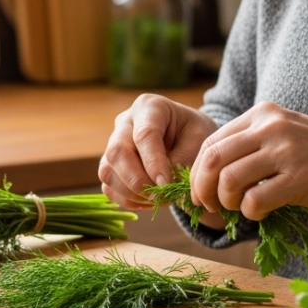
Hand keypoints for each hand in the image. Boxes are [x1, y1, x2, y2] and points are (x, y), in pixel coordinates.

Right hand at [98, 94, 216, 209]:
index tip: (167, 183)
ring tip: (159, 199)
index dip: (153, 162)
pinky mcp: (111, 165)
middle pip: (117, 152)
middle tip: (160, 195)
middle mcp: (125, 123)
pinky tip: (149, 200)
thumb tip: (161, 184)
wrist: (188, 138)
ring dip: (131, 193)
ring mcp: (114, 144)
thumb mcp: (200, 139)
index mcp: (149, 107)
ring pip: (107, 172)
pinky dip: (128, 200)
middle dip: (137, 180)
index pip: (144, 135)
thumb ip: (182, 159)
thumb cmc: (194, 134)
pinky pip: (109, 187)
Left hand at [189, 102, 307, 218]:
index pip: (211, 141)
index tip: (200, 193)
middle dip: (201, 188)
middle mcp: (271, 127)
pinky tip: (261, 214)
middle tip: (208, 207)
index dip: (197, 172)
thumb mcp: (287, 134)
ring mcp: (286, 151)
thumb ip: (253, 144)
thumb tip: (210, 175)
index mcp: (264, 114)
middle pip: (212, 158)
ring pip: (228, 179)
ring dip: (225, 202)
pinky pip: (255, 200)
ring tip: (238, 209)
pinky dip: (250, 213)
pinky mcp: (300, 178)